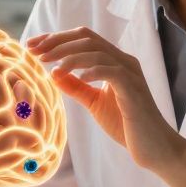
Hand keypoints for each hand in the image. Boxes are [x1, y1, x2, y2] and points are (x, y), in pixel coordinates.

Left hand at [27, 27, 181, 170]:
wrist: (153, 148)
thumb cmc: (126, 126)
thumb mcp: (94, 102)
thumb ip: (76, 87)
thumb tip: (53, 73)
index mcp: (114, 61)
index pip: (82, 38)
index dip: (55, 38)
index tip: (32, 45)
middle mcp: (123, 61)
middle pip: (86, 38)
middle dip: (56, 42)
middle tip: (34, 52)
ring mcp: (130, 72)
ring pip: (96, 50)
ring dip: (69, 55)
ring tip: (51, 66)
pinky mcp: (133, 88)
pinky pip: (110, 70)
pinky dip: (90, 70)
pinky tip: (75, 77)